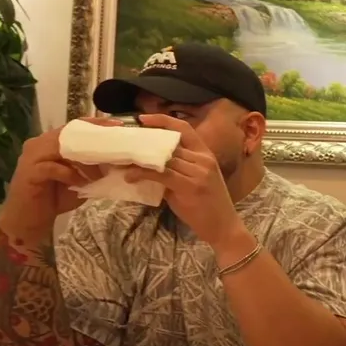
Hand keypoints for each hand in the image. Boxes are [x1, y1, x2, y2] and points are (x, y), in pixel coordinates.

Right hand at [0, 119, 115, 243]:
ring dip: (83, 162)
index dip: (95, 124)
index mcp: (51, 142)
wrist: (30, 219)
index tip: (117, 124)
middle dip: (93, 139)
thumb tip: (118, 161)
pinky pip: (53, 168)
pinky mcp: (29, 172)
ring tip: (98, 174)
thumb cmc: (56, 197)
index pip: (74, 127)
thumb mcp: (80, 180)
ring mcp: (32, 156)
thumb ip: (93, 168)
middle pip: (68, 134)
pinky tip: (80, 184)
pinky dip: (69, 175)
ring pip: (62, 148)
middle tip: (114, 145)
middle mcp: (39, 144)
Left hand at [124, 114, 244, 248]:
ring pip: (163, 158)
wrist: (223, 227)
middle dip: (144, 142)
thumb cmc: (208, 206)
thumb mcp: (196, 181)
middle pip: (169, 143)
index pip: (185, 128)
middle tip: (124, 143)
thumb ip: (178, 169)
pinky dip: (142, 173)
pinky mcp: (189, 186)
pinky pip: (160, 174)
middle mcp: (203, 159)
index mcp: (206, 154)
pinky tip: (130, 176)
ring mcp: (198, 172)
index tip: (143, 118)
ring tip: (122, 161)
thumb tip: (151, 163)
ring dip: (139, 159)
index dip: (163, 120)